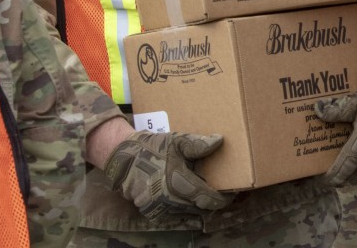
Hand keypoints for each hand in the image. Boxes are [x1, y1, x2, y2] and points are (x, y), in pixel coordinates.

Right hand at [103, 130, 230, 219]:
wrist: (124, 160)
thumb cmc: (154, 148)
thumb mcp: (177, 141)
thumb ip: (197, 144)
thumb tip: (219, 141)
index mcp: (175, 182)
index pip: (205, 198)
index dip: (221, 198)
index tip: (232, 194)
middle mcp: (167, 200)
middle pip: (199, 208)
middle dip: (211, 202)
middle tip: (221, 192)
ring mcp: (159, 209)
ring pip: (189, 213)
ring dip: (198, 205)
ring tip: (205, 192)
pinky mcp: (153, 214)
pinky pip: (176, 215)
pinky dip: (185, 208)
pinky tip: (188, 197)